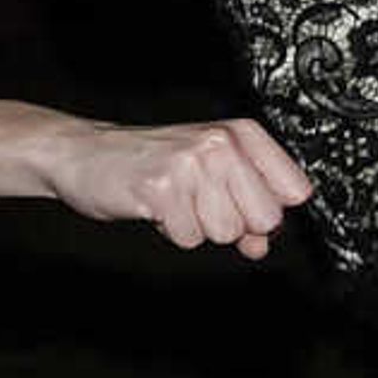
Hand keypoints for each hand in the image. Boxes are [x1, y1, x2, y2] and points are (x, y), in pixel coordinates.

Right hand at [42, 115, 311, 257]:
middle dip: (236, 225)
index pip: (295, 191)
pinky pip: (189, 237)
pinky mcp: (161, 189)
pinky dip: (172, 232)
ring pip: (227, 231)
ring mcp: (191, 165)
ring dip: (199, 227)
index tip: (246, 207)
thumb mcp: (208, 173)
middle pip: (265, 218)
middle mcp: (221, 144)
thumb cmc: (149, 160)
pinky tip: (157, 208)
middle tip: (203, 206)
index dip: (270, 211)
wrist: (82, 152)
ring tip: (176, 202)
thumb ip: (243, 204)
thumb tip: (264, 243)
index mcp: (242, 134)